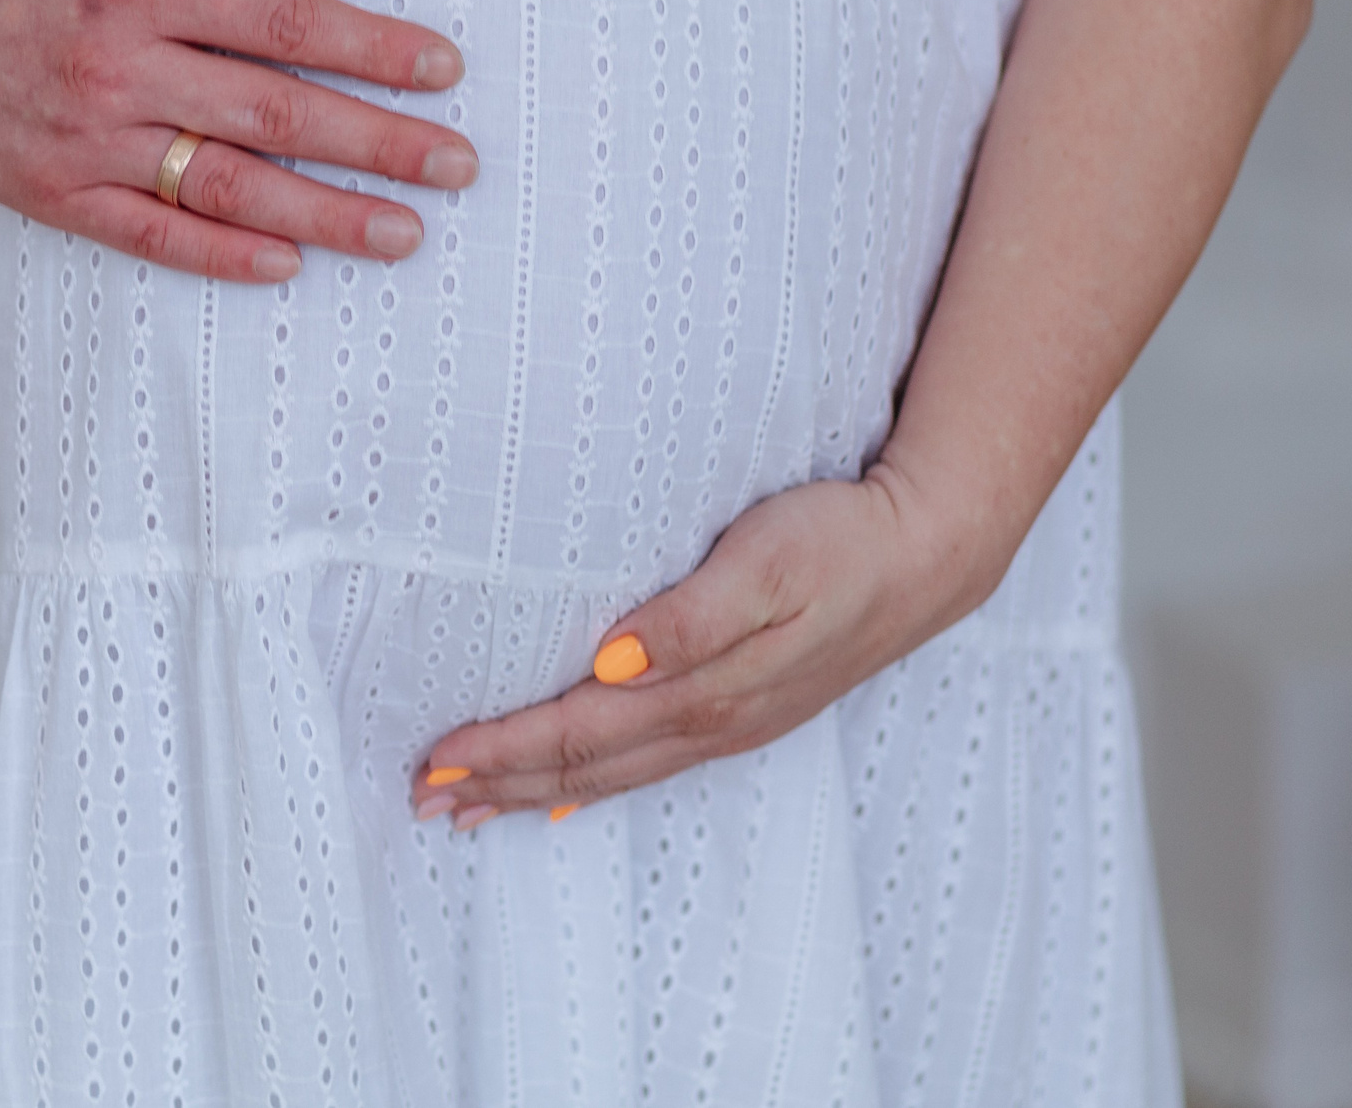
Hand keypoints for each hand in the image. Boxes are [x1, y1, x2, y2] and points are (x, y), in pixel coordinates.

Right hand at [0, 0, 479, 283]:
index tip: (443, 67)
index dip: (372, 47)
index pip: (284, 22)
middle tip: (460, 164)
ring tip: (405, 233)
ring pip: (229, 188)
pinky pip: (150, 236)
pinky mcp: (52, 192)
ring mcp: (85, 141)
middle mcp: (118, 68)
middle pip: (277, 112)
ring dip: (326, 215)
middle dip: (381, 142)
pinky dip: (221, 257)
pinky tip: (287, 264)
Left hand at [413, 463, 1007, 824]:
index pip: (577, 733)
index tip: (434, 761)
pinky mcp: (744, 709)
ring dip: (536, 793)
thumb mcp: (765, 563)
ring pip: (612, 774)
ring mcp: (729, 723)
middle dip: (498, 786)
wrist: (929, 551)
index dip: (501, 751)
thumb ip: (688, 617)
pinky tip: (565, 802)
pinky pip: (650, 765)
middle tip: (422, 801)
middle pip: (583, 767)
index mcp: (703, 689)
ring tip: (470, 810)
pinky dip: (594, 787)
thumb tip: (610, 660)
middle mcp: (710, 720)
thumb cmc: (838, 541)